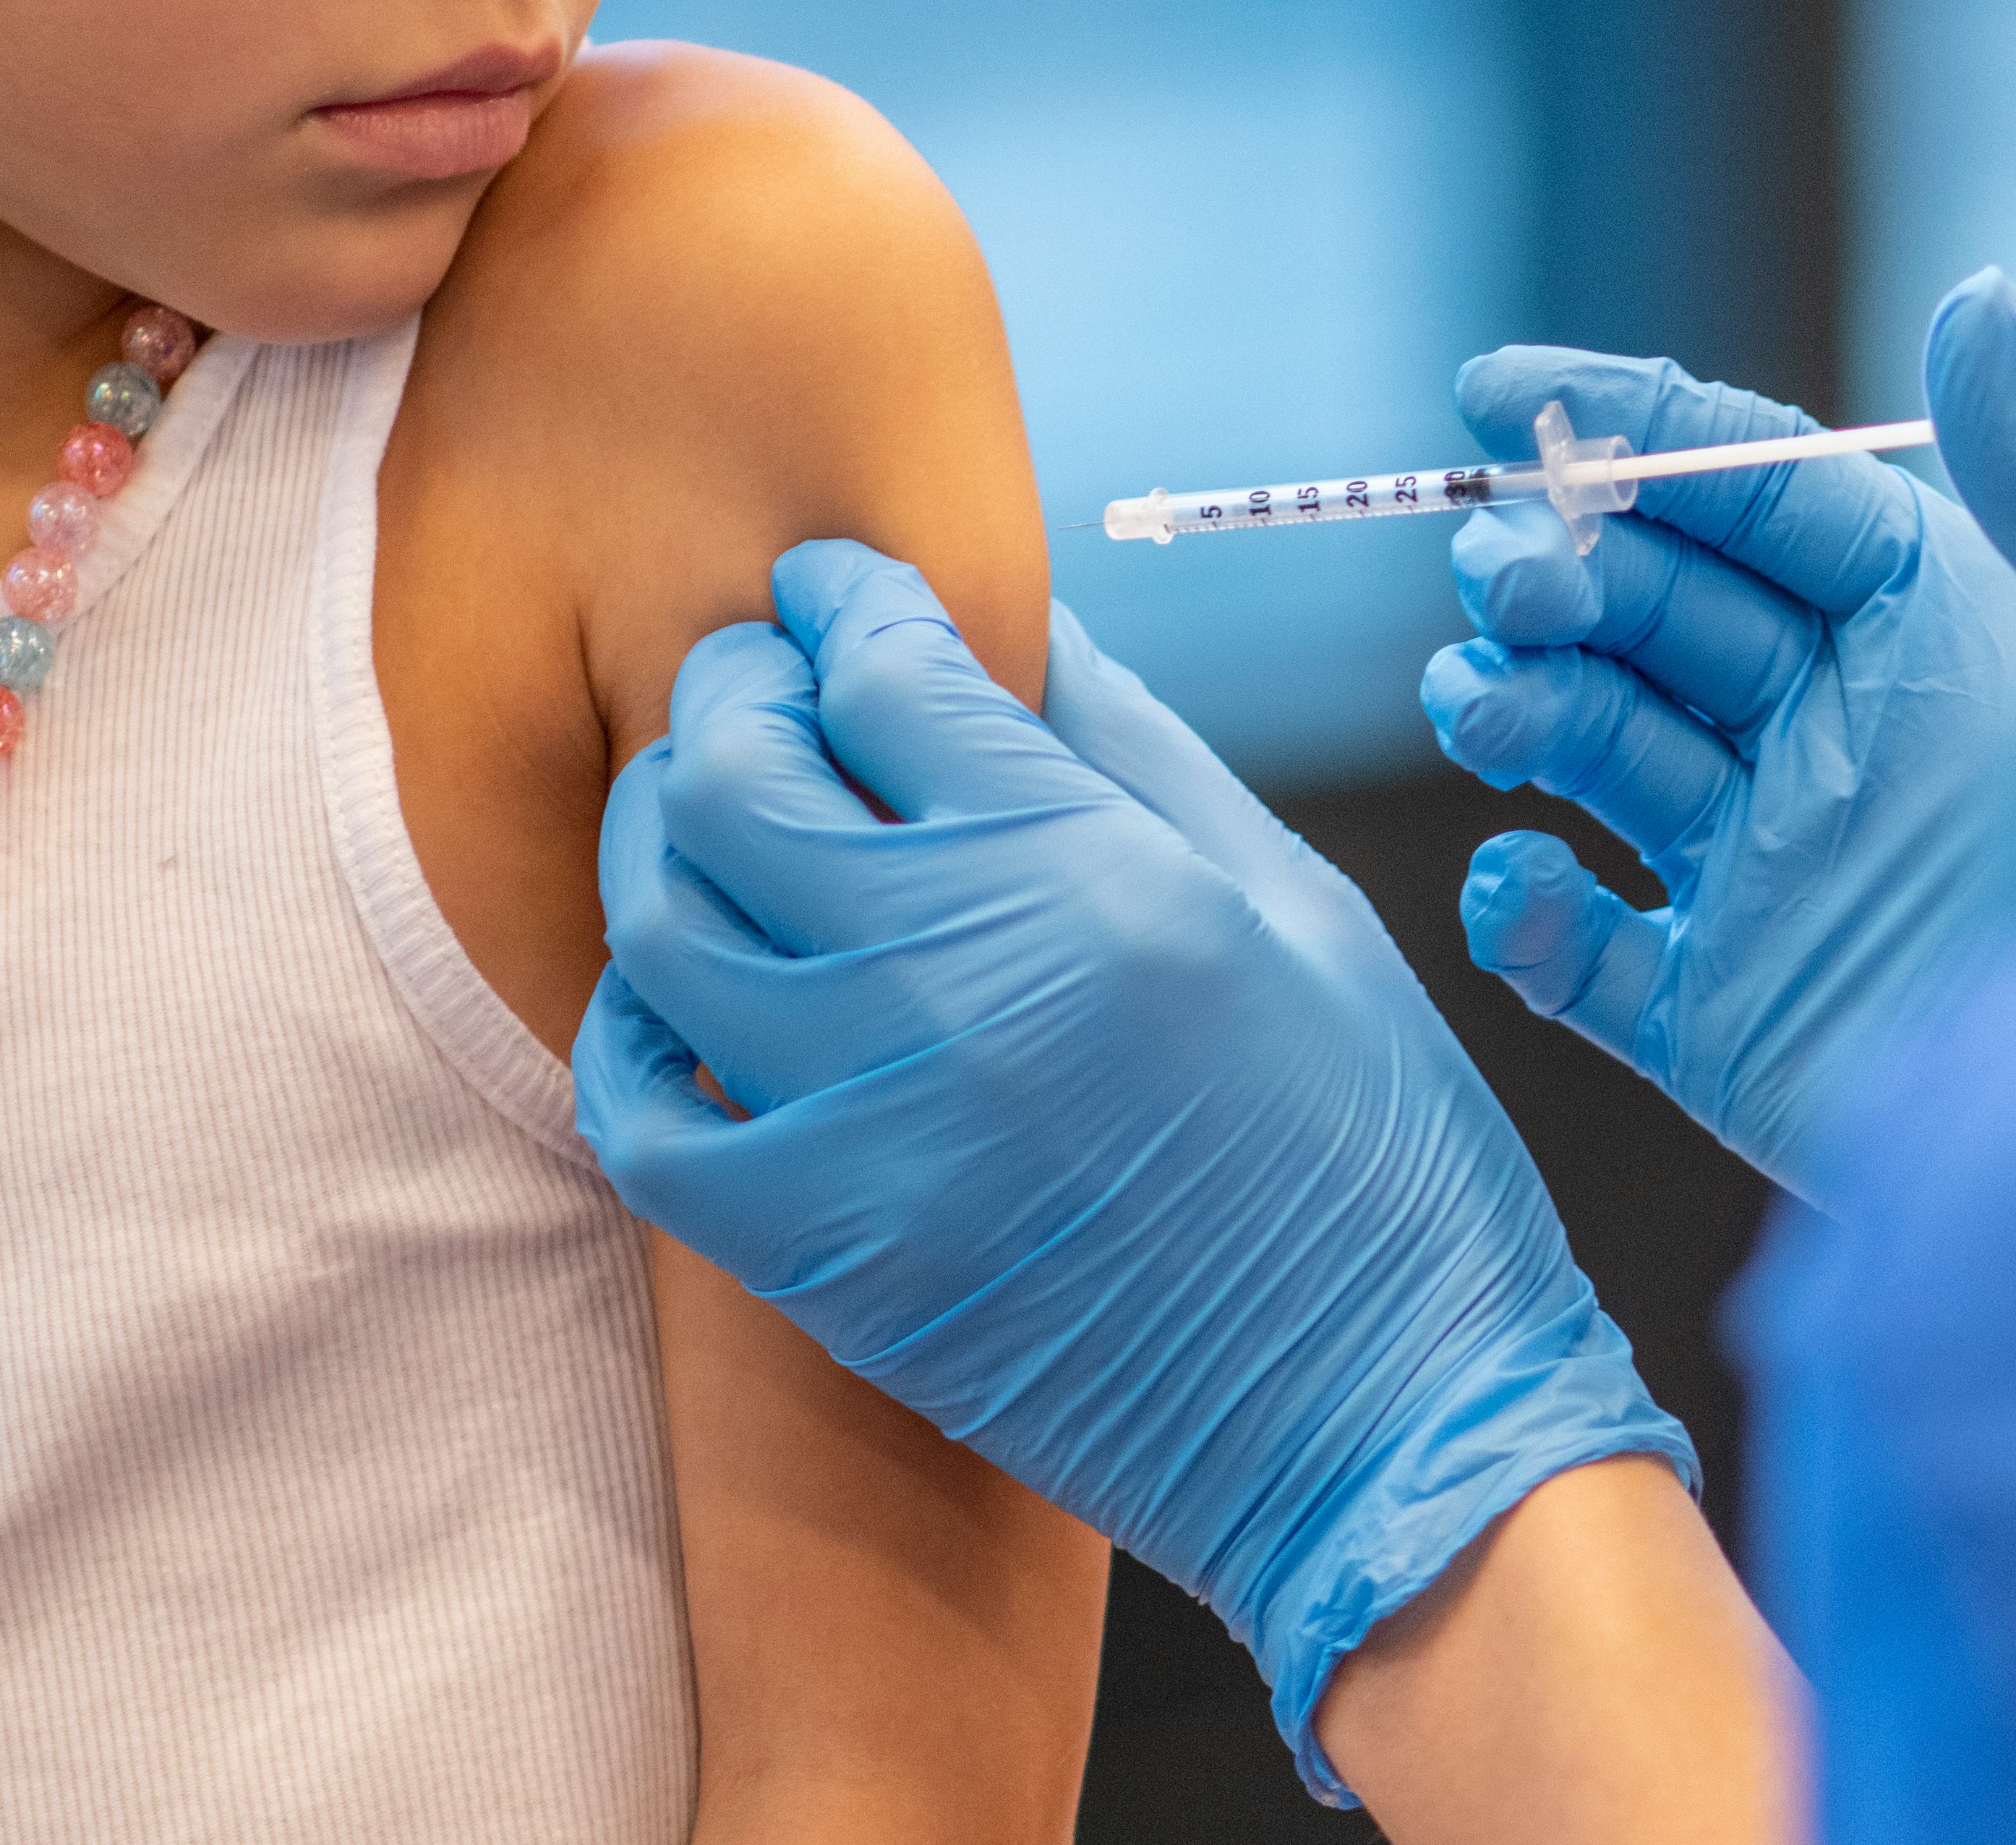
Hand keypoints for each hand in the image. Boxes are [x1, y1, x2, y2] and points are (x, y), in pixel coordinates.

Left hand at [572, 542, 1692, 1795]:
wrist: (1382, 1423)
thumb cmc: (1375, 1154)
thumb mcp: (1295, 900)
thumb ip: (1136, 750)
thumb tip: (1024, 627)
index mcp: (1090, 872)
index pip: (888, 669)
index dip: (849, 602)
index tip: (840, 593)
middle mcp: (955, 980)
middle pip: (736, 769)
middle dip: (734, 686)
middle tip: (762, 677)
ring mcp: (868, 1124)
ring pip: (659, 919)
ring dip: (665, 835)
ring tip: (712, 814)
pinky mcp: (823, 1259)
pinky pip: (642, 1112)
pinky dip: (633, 1029)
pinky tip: (684, 994)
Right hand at [1424, 269, 2015, 1194]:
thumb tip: (1976, 299)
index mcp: (1936, 633)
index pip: (1751, 494)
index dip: (1624, 431)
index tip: (1498, 395)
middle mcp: (1833, 735)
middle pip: (1643, 606)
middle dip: (1555, 568)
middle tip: (1518, 579)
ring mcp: (1763, 876)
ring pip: (1584, 746)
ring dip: (1513, 705)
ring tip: (1497, 712)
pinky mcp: (1715, 1020)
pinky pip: (1573, 950)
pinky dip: (1519, 914)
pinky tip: (1529, 892)